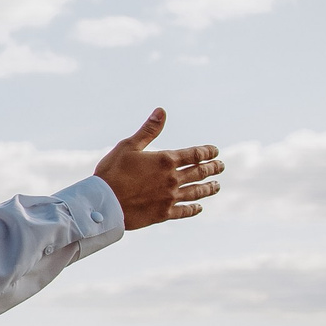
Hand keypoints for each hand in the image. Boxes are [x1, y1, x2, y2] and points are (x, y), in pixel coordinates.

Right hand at [93, 108, 221, 229]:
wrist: (104, 203)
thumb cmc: (113, 172)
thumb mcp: (128, 146)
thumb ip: (148, 130)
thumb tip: (162, 111)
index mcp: (166, 160)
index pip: (195, 154)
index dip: (207, 152)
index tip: (215, 151)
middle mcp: (172, 179)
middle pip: (199, 173)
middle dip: (212, 168)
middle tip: (221, 166)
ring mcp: (170, 197)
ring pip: (196, 192)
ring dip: (208, 188)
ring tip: (216, 186)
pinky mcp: (163, 214)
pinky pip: (184, 211)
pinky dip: (194, 209)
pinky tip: (199, 207)